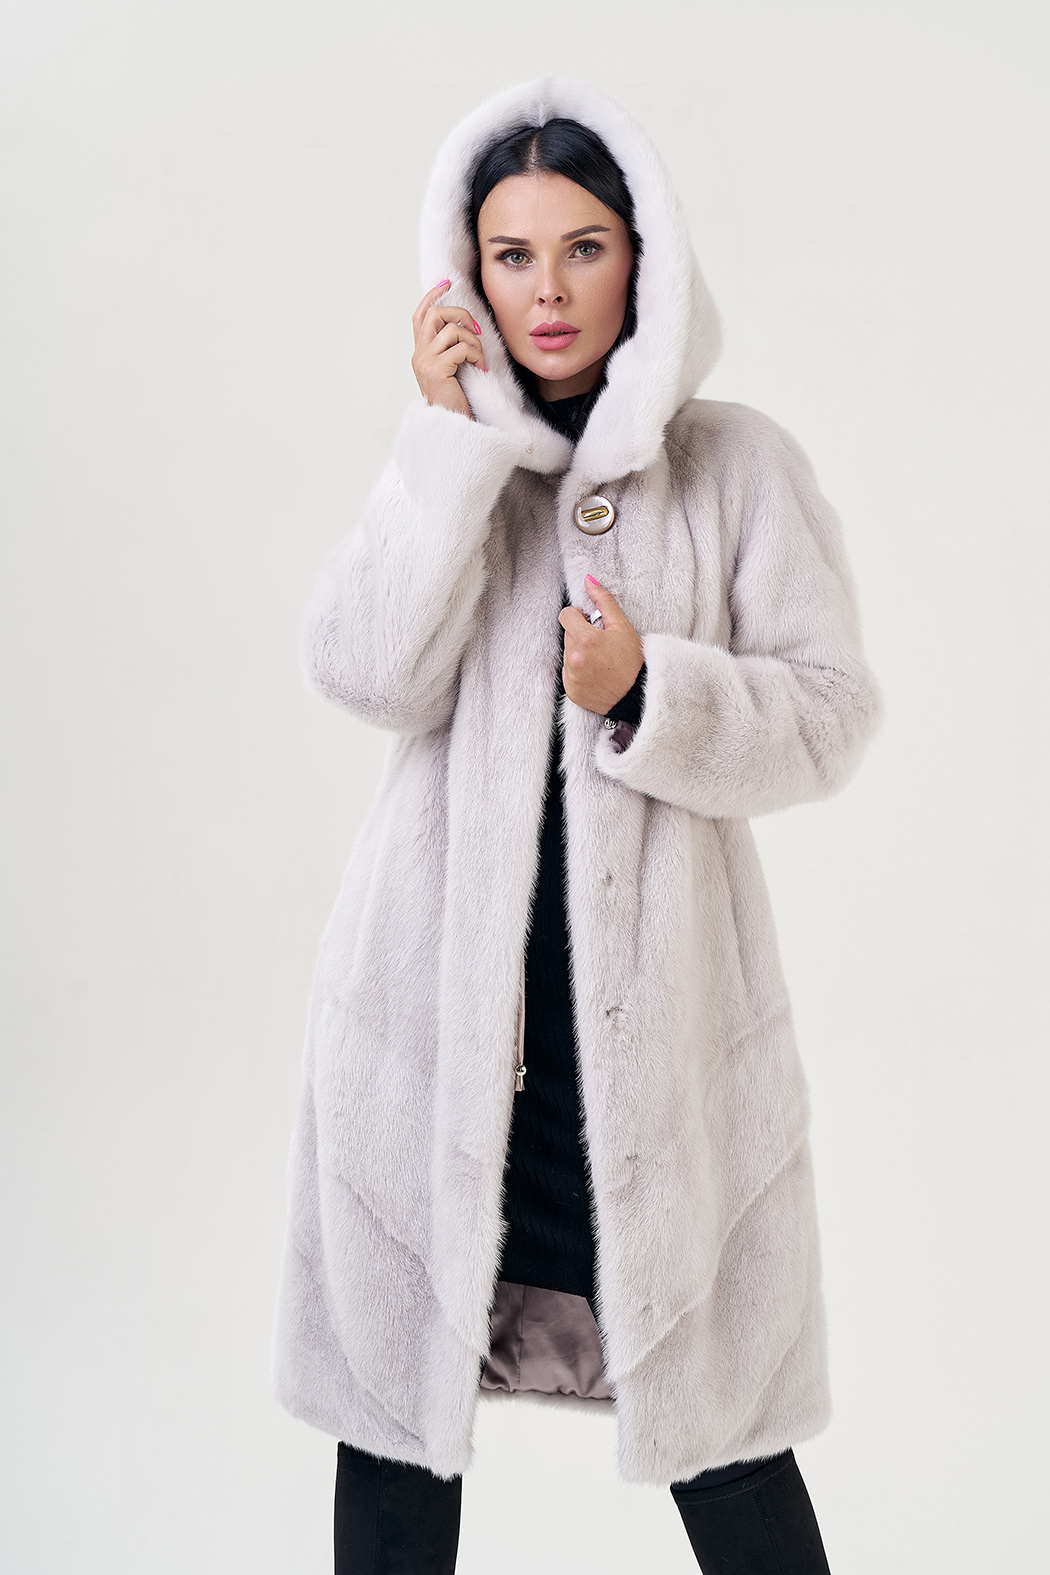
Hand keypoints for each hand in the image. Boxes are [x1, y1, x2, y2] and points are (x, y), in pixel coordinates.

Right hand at [411, 280, 486, 418]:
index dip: (432, 296)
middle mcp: (418, 355)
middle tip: (476, 330)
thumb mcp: (452, 371)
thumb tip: (463, 326)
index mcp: (420, 353)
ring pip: (451, 330)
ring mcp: (425, 362)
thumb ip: (451, 349)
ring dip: (473, 341)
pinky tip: (480, 368)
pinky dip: (475, 354)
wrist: (453, 428)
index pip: (420, 315)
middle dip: (460, 314)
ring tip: (479, 358)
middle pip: (434, 314)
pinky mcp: (436, 370)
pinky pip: (460, 348)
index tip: (446, 282)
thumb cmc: (456, 402)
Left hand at [559, 576, 643, 714]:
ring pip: (568, 654)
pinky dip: (579, 672)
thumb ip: (604, 601)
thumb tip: (589, 580)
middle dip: (581, 635)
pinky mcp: (572, 691)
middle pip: (567, 634)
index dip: (579, 616)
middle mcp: (574, 658)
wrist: (639, 696)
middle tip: (602, 645)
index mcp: (584, 639)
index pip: (566, 615)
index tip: (592, 624)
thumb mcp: (622, 626)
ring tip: (601, 661)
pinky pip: (569, 674)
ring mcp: (571, 676)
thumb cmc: (634, 661)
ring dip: (580, 653)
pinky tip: (597, 674)